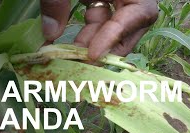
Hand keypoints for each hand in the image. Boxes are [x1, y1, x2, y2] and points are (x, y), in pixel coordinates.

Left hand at [40, 0, 157, 59]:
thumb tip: (50, 33)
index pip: (139, 12)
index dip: (117, 35)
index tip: (93, 54)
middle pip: (132, 25)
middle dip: (108, 46)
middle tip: (83, 63)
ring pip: (113, 25)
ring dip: (93, 43)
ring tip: (69, 56)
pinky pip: (100, 19)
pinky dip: (86, 34)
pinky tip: (68, 44)